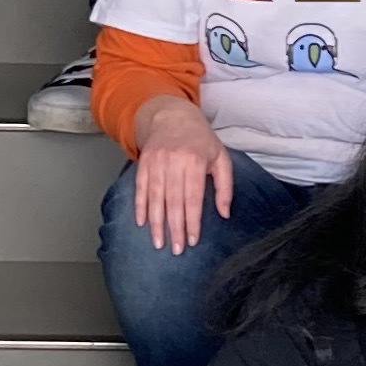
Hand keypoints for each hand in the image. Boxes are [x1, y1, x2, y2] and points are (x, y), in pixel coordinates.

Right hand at [131, 111, 233, 251]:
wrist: (172, 116)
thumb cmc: (201, 140)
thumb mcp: (221, 157)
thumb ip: (225, 186)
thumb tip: (224, 214)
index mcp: (195, 161)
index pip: (193, 198)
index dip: (192, 221)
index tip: (192, 241)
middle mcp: (174, 161)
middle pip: (173, 201)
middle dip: (174, 228)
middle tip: (175, 249)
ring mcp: (156, 162)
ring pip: (155, 197)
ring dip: (156, 223)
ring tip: (158, 242)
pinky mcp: (144, 162)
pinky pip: (140, 188)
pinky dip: (140, 207)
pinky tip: (141, 223)